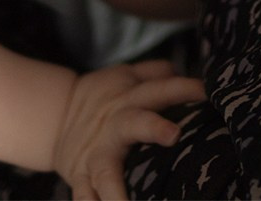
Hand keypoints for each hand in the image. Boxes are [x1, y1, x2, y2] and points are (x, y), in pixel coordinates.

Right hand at [51, 59, 203, 199]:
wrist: (55, 116)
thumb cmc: (105, 97)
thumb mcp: (127, 77)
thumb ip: (156, 73)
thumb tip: (188, 72)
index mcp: (130, 99)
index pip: (160, 89)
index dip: (182, 88)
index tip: (206, 92)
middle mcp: (114, 126)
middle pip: (134, 123)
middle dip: (152, 127)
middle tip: (174, 134)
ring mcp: (95, 154)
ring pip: (105, 173)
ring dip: (116, 194)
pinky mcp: (81, 177)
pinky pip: (84, 198)